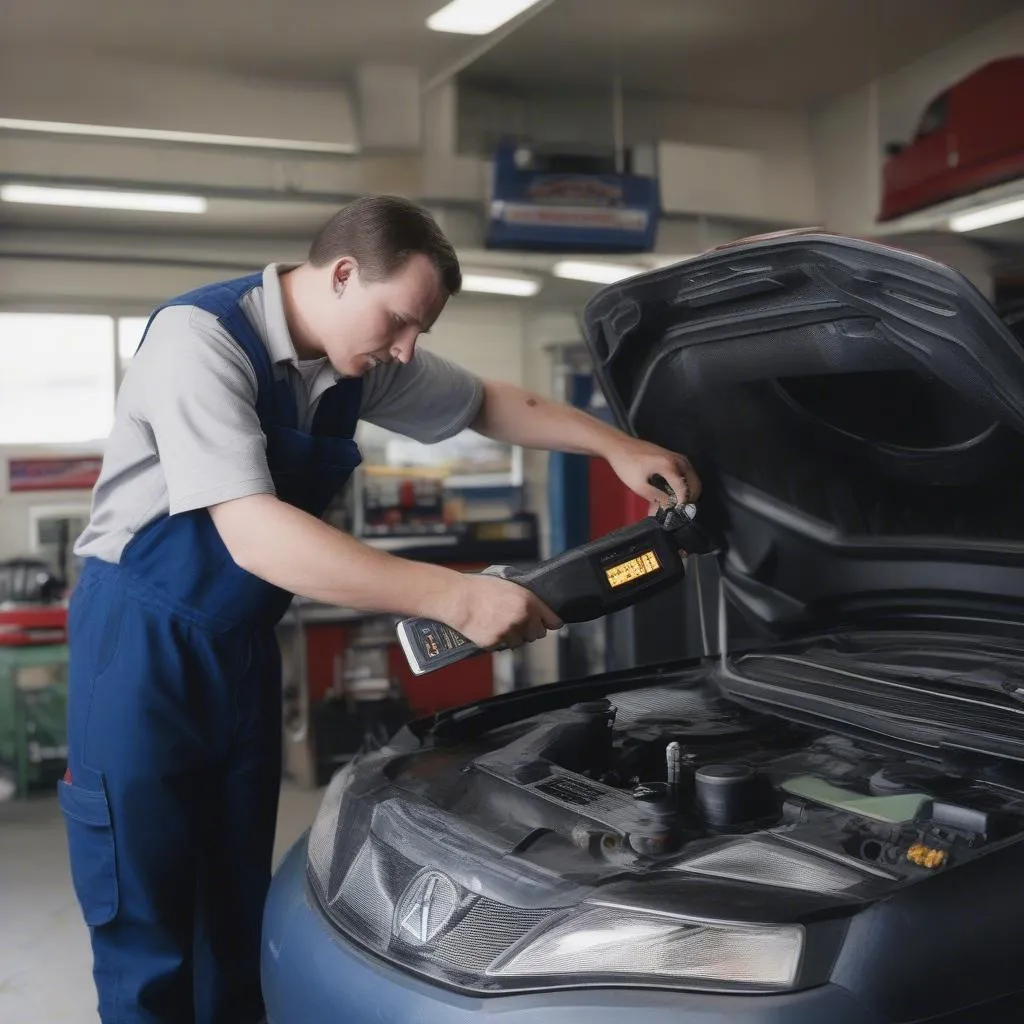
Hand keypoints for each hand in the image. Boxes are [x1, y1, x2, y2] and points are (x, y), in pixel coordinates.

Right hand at [443, 575, 562, 649]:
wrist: (457, 598)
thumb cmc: (479, 588)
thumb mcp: (509, 585)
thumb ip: (526, 598)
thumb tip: (538, 610)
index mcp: (528, 601)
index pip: (553, 621)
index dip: (549, 622)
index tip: (546, 624)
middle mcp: (522, 617)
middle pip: (538, 634)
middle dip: (529, 629)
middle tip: (514, 622)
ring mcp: (509, 632)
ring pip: (520, 642)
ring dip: (513, 637)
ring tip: (498, 624)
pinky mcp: (495, 642)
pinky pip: (502, 647)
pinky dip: (497, 641)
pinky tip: (488, 629)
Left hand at [605, 439, 701, 509]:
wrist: (619, 445)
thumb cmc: (626, 465)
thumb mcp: (638, 486)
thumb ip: (656, 498)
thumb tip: (668, 507)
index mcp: (668, 466)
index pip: (683, 488)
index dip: (682, 503)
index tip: (677, 513)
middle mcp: (677, 459)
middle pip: (694, 482)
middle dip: (689, 498)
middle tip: (679, 509)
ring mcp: (676, 456)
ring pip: (692, 476)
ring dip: (688, 490)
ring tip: (677, 502)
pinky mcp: (672, 455)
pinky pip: (686, 471)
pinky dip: (685, 482)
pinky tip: (674, 491)